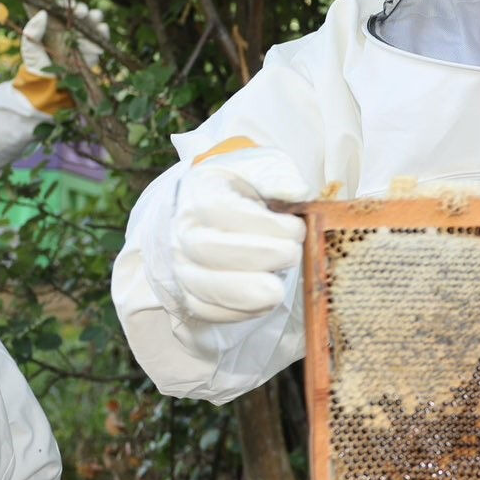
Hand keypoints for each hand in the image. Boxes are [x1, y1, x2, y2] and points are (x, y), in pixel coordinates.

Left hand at [20, 2, 107, 76]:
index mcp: (55, 22)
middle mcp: (70, 27)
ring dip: (96, 17)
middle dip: (84, 10)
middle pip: (81, 12)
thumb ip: (33, 30)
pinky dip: (103, 32)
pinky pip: (100, 38)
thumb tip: (43, 13)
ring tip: (96, 19)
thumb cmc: (36, 63)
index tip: (72, 7)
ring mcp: (82, 37)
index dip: (68, 5)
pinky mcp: (92, 49)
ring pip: (93, 22)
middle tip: (83, 13)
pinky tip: (102, 30)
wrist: (48, 83)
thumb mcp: (29, 47)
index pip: (63, 8)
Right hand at [169, 143, 313, 322]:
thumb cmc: (241, 189)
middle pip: (208, 249)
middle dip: (259, 256)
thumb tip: (298, 191)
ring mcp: (181, 266)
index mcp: (199, 194)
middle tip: (292, 255)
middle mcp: (182, 231)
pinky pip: (208, 311)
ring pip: (204, 287)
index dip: (264, 223)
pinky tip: (264, 300)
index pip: (221, 209)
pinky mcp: (189, 295)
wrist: (208, 211)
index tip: (297, 228)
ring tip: (278, 287)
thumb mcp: (259, 168)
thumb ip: (277, 176)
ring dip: (248, 292)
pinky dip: (239, 311)